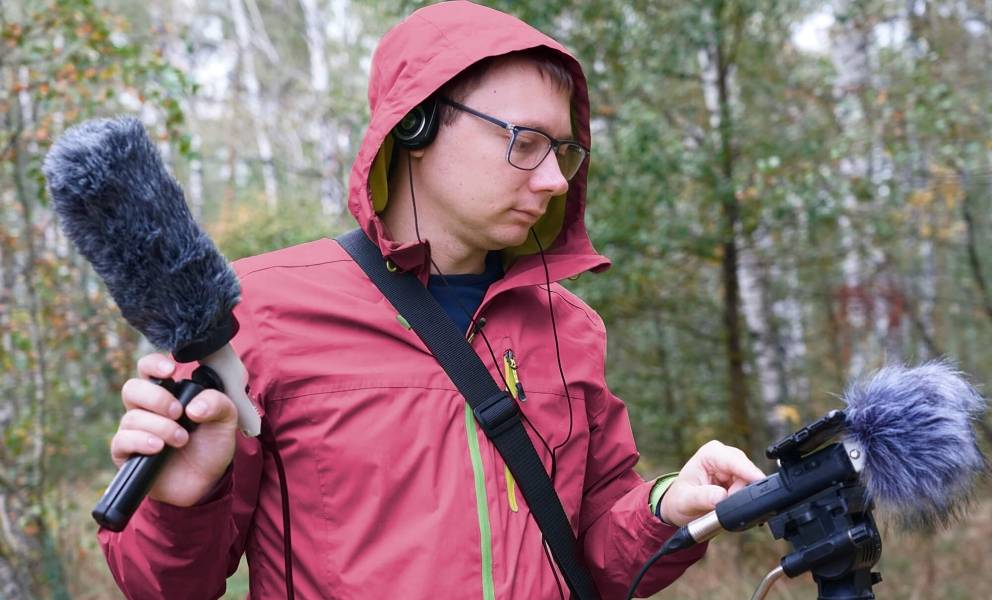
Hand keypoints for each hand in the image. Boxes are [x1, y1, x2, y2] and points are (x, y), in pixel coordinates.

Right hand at [110, 353, 238, 506]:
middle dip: (156, 398)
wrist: (206, 482)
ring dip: (160, 426)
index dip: (153, 364)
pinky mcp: (126, 454)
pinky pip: (122, 440)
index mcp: (168, 394)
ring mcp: (135, 431)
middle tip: (178, 412)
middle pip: (132, 388)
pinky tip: (159, 447)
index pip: (148, 368)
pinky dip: (142, 441)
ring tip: (181, 439)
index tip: (170, 370)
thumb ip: (217, 403)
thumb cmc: (211, 446)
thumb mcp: (226, 420)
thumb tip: (194, 406)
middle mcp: (146, 409)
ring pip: (132, 417)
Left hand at [659, 440, 764, 526]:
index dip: (748, 471)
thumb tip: (722, 497)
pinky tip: (731, 504)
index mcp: (710, 453)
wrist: (680, 507)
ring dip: (741, 496)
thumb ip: (704, 498)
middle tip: (727, 505)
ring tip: (721, 505)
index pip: (734, 460)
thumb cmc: (680, 499)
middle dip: (743, 490)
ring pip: (750, 481)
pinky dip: (743, 499)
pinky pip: (750, 488)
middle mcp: (724, 456)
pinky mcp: (739, 478)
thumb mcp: (686, 500)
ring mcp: (733, 467)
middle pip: (747, 470)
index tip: (759, 480)